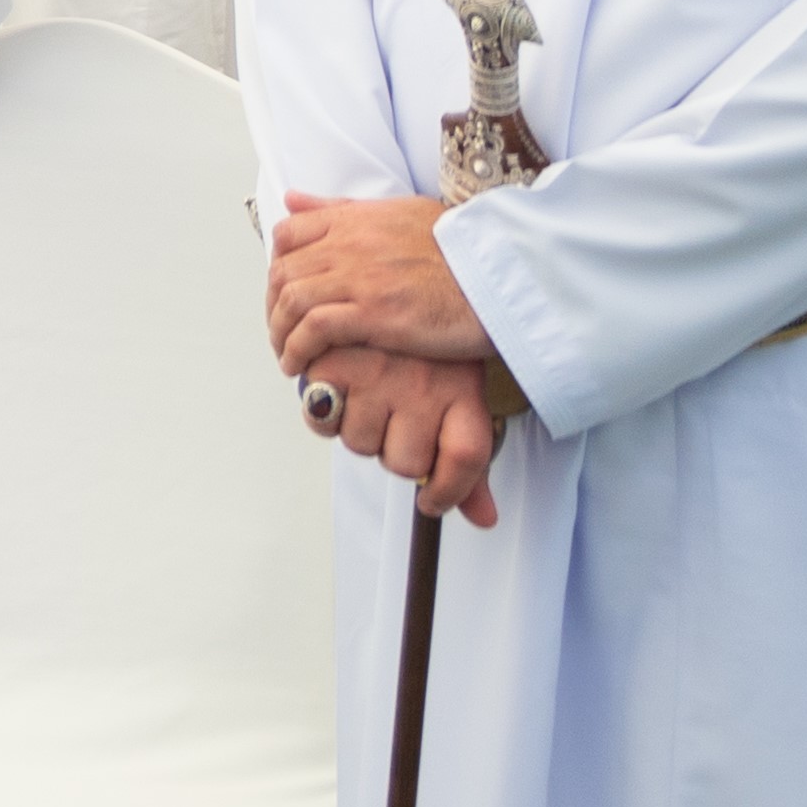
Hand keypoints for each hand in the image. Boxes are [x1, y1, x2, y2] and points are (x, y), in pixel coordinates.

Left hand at [265, 189, 494, 378]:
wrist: (499, 276)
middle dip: (273, 306)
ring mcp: (359, 277)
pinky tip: (300, 367)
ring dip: (280, 333)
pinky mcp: (372, 312)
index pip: (289, 234)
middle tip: (282, 331)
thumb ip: (344, 208)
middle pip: (283, 272)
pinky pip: (313, 329)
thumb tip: (294, 197)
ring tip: (287, 356)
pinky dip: (297, 349)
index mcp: (356, 218)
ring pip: (290, 301)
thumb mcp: (400, 212)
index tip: (284, 293)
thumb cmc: (460, 248)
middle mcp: (349, 243)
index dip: (278, 267)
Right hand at [307, 344, 510, 524]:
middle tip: (397, 422)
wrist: (396, 285)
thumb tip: (484, 520)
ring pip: (361, 445)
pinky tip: (339, 396)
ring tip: (368, 400)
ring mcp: (377, 373)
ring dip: (361, 434)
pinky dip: (326, 418)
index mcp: (463, 390)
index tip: (432, 501)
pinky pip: (322, 421)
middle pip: (406, 464)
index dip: (449, 492)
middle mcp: (422, 383)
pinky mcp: (334, 363)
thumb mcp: (463, 396)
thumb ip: (470, 463)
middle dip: (397, 454)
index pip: (466, 459)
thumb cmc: (429, 354)